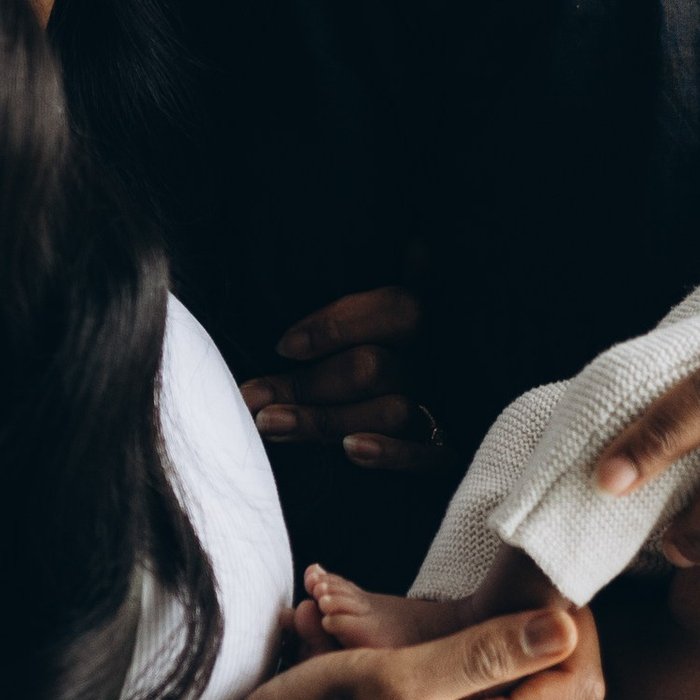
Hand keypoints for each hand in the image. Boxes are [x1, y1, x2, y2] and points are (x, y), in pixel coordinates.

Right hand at [55, 596, 604, 699]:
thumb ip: (483, 656)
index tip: (550, 588)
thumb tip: (563, 630)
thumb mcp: (393, 679)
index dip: (579, 634)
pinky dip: (509, 696)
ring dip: (544, 678)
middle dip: (577, 660)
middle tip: (541, 609)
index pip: (580, 693)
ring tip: (507, 626)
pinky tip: (472, 658)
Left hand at [241, 284, 443, 471]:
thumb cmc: (374, 334)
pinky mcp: (448, 450)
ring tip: (268, 424)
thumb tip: (401, 241)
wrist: (432, 390)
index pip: (393, 309)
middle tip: (250, 395)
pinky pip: (428, 457)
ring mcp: (444, 402)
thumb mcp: (379, 291)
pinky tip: (352, 452)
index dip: (337, 326)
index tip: (282, 345)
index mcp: (423, 309)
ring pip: (391, 412)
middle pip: (375, 369)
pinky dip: (392, 454)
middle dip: (306, 384)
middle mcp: (436, 355)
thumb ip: (383, 266)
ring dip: (326, 421)